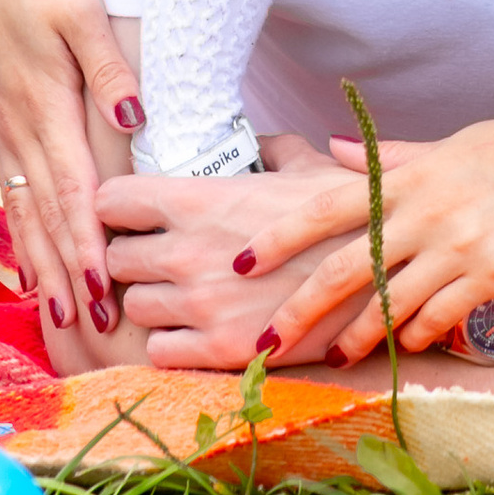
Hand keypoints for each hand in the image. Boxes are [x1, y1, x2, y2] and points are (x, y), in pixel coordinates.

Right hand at [0, 0, 138, 349]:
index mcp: (44, 105)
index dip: (85, 244)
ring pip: (22, 211)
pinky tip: (30, 265)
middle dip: (67, 275)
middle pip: (44, 215)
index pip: (70, 190)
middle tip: (90, 330)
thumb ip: (108, 68)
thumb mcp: (81, 9)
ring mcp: (1, 130)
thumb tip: (133, 121)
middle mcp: (18, 129)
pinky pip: (8, 193)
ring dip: (42, 266)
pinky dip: (20, 236)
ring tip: (61, 318)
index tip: (101, 290)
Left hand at [104, 139, 352, 369]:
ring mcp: (199, 305)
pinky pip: (157, 352)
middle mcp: (187, 252)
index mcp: (200, 199)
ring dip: (153, 302)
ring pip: (134, 308)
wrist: (384, 281)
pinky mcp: (218, 352)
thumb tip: (264, 142)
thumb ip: (275, 149)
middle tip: (161, 259)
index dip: (118, 208)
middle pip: (114, 260)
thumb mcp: (310, 168)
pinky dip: (171, 343)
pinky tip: (198, 330)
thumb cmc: (350, 215)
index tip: (134, 216)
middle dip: (133, 258)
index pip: (109, 201)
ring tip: (183, 295)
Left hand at [232, 84, 493, 361]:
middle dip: (300, 308)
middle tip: (265, 342)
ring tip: (337, 354)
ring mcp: (465, 243)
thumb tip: (331, 150)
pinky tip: (408, 344)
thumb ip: (395, 158)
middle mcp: (431, 207)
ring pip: (390, 301)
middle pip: (347, 265)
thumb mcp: (459, 144)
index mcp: (417, 172)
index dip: (280, 234)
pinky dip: (417, 333)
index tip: (240, 261)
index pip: (330, 202)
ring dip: (358, 334)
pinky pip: (441, 316)